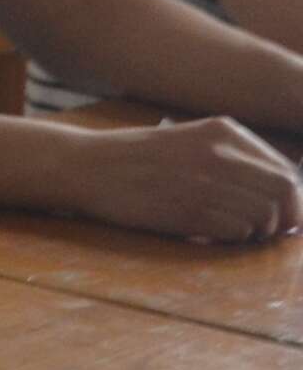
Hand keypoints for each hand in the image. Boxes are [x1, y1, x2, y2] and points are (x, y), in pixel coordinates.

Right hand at [67, 116, 302, 242]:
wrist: (87, 166)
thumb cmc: (139, 158)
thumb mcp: (189, 141)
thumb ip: (234, 159)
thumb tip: (286, 197)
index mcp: (223, 131)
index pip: (286, 171)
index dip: (292, 201)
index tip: (282, 217)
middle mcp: (220, 153)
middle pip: (284, 193)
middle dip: (283, 218)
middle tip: (265, 231)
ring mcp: (205, 181)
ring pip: (265, 216)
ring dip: (255, 230)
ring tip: (228, 229)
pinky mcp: (190, 210)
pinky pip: (238, 231)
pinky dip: (231, 238)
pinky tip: (208, 231)